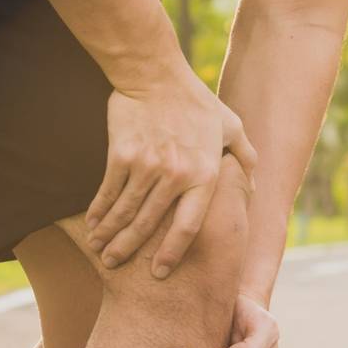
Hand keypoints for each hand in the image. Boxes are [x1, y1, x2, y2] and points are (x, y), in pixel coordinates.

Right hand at [86, 77, 256, 278]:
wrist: (155, 74)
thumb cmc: (195, 101)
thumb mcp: (231, 125)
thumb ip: (244, 156)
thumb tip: (253, 185)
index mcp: (204, 176)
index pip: (188, 227)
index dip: (171, 253)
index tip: (158, 272)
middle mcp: (176, 176)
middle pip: (150, 225)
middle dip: (129, 250)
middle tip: (115, 266)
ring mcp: (147, 166)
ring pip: (126, 212)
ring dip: (110, 235)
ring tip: (100, 250)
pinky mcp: (122, 155)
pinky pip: (108, 191)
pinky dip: (99, 211)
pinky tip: (93, 225)